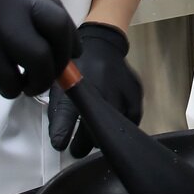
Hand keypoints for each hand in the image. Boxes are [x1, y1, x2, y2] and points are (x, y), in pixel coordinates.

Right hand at [0, 0, 78, 98]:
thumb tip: (45, 37)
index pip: (55, 9)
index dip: (66, 37)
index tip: (68, 53)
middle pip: (55, 31)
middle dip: (60, 59)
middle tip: (53, 73)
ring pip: (36, 59)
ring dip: (37, 79)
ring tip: (26, 84)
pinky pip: (7, 76)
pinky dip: (11, 87)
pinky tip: (4, 86)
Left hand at [47, 22, 142, 157]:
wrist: (102, 45)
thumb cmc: (78, 69)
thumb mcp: (60, 85)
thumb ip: (58, 112)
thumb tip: (58, 140)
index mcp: (77, 87)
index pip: (68, 115)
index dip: (63, 133)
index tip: (61, 145)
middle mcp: (101, 90)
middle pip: (94, 131)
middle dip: (84, 145)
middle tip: (78, 148)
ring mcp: (121, 92)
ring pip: (114, 129)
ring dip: (103, 136)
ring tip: (95, 136)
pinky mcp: (135, 94)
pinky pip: (132, 121)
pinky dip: (122, 126)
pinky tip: (114, 124)